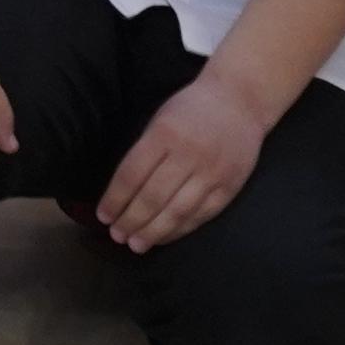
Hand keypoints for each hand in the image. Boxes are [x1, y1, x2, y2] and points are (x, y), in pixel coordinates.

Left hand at [96, 64, 275, 252]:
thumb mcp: (161, 119)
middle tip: (117, 235)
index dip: (115, 199)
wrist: (240, 100)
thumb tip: (122, 193)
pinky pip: (201, 215)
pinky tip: (164, 237)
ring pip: (177, 212)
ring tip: (136, 244)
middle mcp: (188, 154)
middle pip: (153, 197)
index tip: (103, 216)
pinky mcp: (229, 187)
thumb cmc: (192, 108)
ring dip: (153, 232)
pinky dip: (180, 230)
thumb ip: (145, 152)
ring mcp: (211, 173)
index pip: (132, 174)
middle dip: (131, 221)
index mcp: (165, 133)